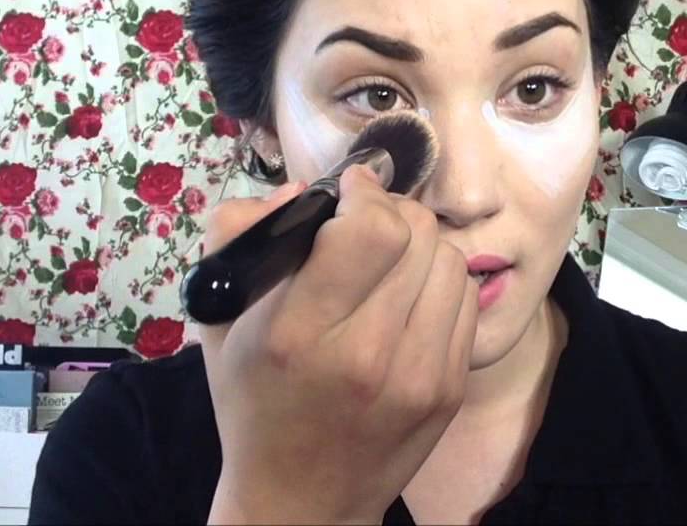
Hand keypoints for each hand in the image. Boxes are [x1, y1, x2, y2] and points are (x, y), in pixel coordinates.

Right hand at [197, 165, 477, 524]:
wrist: (300, 499)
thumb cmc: (253, 400)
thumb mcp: (219, 317)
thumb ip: (240, 233)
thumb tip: (304, 191)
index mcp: (297, 333)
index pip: (370, 231)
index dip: (364, 194)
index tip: (347, 192)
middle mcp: (366, 354)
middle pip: (417, 236)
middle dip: (392, 212)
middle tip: (367, 222)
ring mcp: (418, 376)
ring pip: (450, 261)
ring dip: (420, 245)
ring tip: (391, 258)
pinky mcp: (450, 389)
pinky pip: (466, 300)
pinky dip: (440, 282)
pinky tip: (410, 296)